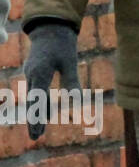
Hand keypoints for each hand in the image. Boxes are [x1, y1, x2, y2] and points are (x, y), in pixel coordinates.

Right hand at [22, 23, 78, 139]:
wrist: (51, 28)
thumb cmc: (62, 44)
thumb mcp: (70, 62)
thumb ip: (72, 81)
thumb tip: (77, 101)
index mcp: (40, 73)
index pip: (37, 100)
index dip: (37, 117)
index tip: (36, 133)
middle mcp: (32, 75)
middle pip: (32, 102)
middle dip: (34, 120)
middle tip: (35, 138)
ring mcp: (32, 73)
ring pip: (34, 97)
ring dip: (37, 113)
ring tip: (39, 131)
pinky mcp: (35, 72)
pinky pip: (37, 90)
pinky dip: (41, 102)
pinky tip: (47, 113)